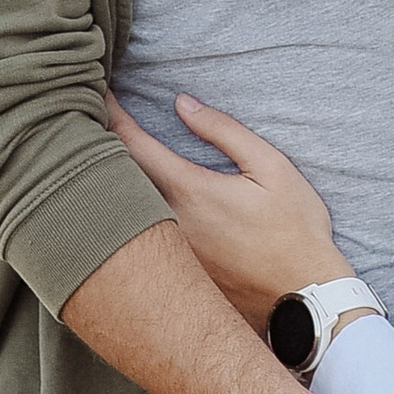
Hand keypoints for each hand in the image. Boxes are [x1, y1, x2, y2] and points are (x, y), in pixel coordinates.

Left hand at [104, 92, 345, 325]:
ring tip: (102, 160)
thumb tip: (182, 104)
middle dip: (100, 148)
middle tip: (88, 122)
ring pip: (124, 213)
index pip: (133, 145)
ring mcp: (167, 255)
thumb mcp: (271, 168)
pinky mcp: (173, 277)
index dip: (112, 116)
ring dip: (111, 184)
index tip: (99, 95)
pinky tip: (127, 209)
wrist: (305, 298)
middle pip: (116, 179)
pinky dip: (127, 218)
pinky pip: (137, 240)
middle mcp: (167, 224)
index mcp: (190, 192)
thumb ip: (224, 131)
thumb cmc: (294, 230)